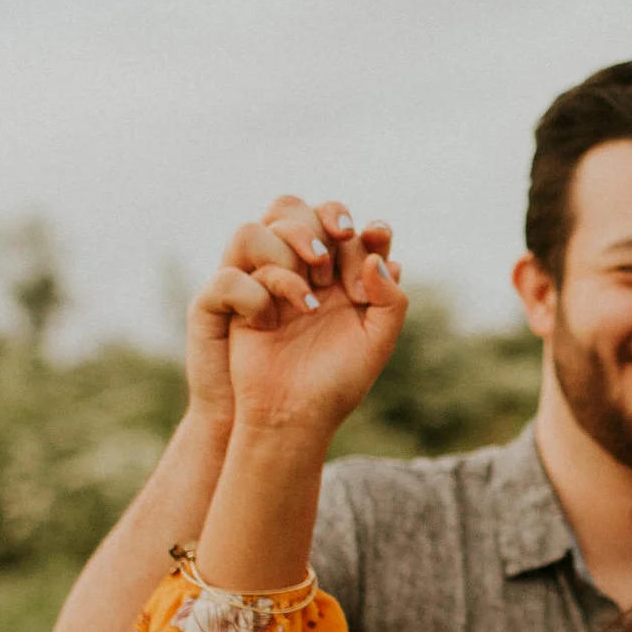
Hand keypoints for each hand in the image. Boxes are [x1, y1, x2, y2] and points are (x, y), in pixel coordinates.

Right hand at [188, 196, 408, 432]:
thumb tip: (377, 258)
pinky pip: (249, 267)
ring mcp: (272, 279)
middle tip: (340, 262)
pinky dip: (274, 284)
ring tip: (316, 292)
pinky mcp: (241, 295)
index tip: (375, 236)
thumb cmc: (337, 383)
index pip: (356, 234)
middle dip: (329, 228)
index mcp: (345, 279)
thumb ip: (390, 301)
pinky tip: (284, 318)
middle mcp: (309, 272)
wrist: (291, 415)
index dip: (368, 230)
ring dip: (297, 242)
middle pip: (311, 215)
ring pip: (274, 226)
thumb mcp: (376, 343)